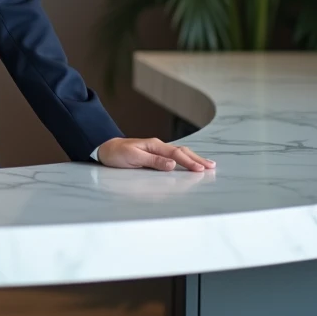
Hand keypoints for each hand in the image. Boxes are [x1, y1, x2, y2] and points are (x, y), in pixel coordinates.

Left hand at [96, 137, 214, 171]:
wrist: (105, 149)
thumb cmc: (117, 154)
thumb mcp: (133, 157)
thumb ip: (153, 161)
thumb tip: (173, 164)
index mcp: (154, 145)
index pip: (176, 154)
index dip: (189, 162)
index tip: (201, 169)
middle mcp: (157, 146)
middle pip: (182, 151)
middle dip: (197, 159)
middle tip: (212, 166)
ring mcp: (156, 150)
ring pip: (179, 153)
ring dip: (193, 158)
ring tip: (206, 165)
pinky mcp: (154, 155)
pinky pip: (173, 156)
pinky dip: (184, 159)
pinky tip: (190, 163)